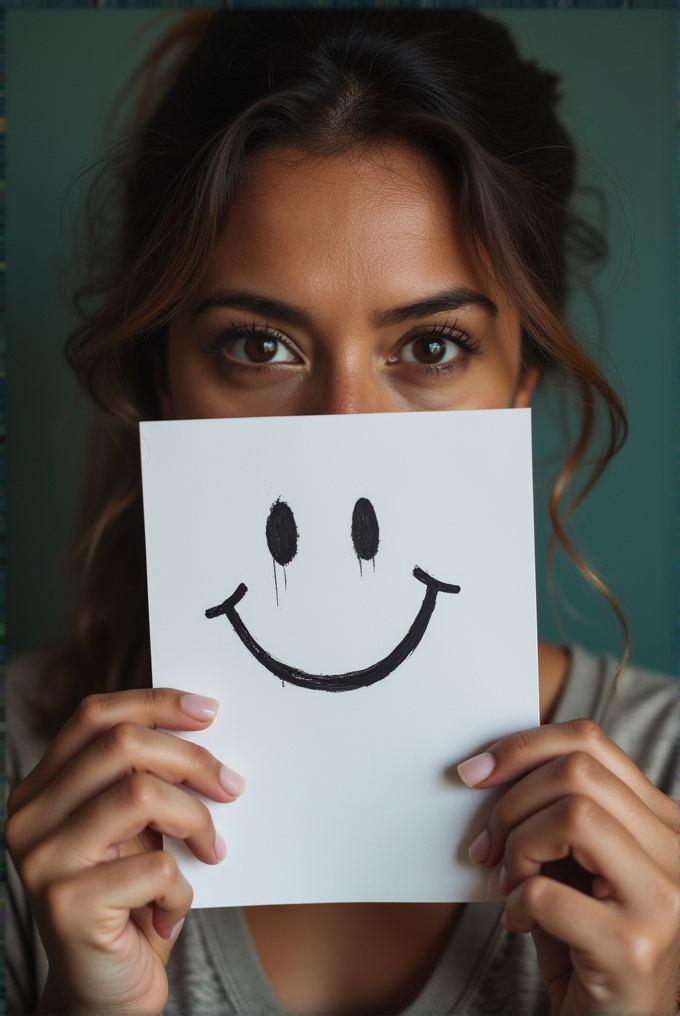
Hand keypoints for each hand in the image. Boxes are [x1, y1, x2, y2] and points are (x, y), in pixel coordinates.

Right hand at [7, 688, 244, 1014]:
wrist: (104, 994)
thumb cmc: (128, 899)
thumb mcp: (133, 827)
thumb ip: (143, 778)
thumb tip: (202, 724)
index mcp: (40, 789)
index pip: (94, 715)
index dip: (155, 702)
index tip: (209, 711)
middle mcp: (29, 818)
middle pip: (122, 745)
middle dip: (192, 759)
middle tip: (231, 785)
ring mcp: (42, 861)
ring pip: (143, 795)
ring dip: (195, 821)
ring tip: (211, 850)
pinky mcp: (67, 905)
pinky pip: (156, 868)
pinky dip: (182, 890)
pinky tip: (172, 911)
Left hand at [459, 719, 679, 1014]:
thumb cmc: (586, 942)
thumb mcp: (574, 864)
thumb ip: (555, 813)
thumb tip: (490, 769)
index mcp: (661, 820)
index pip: (590, 741)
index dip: (523, 746)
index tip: (477, 771)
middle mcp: (675, 850)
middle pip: (578, 771)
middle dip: (513, 801)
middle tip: (488, 846)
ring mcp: (663, 899)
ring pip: (573, 816)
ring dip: (519, 846)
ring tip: (510, 882)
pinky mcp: (635, 948)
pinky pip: (548, 893)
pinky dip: (517, 904)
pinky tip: (519, 923)